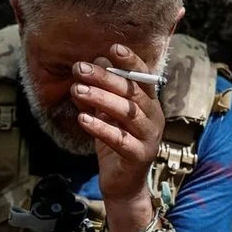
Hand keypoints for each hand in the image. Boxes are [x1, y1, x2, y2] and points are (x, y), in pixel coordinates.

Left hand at [71, 44, 164, 231]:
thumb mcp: (105, 116)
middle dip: (105, 77)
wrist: (123, 185)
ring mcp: (149, 137)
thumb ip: (100, 93)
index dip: (130, 62)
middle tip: (79, 68)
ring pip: (127, 113)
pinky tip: (82, 119)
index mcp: (149, 104)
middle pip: (132, 92)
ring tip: (77, 90)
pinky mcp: (139, 156)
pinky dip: (101, 128)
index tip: (113, 47)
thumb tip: (89, 64)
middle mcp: (154, 117)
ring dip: (100, 99)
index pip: (142, 77)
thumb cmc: (115, 145)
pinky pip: (120, 139)